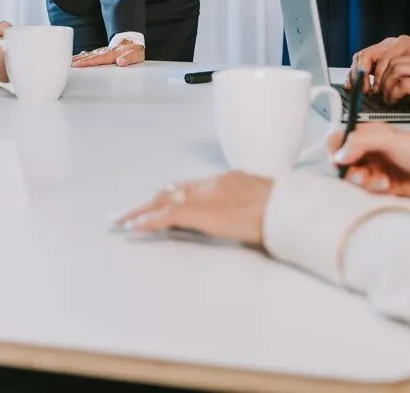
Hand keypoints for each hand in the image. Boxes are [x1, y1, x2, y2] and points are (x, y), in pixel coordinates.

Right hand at [72, 40, 145, 66]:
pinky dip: (81, 56)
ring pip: (88, 55)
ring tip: (68, 62)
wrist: (134, 43)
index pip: (97, 59)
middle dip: (78, 61)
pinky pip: (89, 54)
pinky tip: (75, 58)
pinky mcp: (101, 53)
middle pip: (89, 57)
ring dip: (78, 58)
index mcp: (111, 54)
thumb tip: (121, 61)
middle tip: (67, 65)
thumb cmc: (134, 51)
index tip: (77, 64)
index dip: (87, 62)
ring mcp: (102, 52)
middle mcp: (104, 52)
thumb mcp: (135, 55)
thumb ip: (128, 58)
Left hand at [113, 172, 271, 245]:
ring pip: (163, 200)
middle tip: (128, 212)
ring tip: (121, 220)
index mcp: (227, 180)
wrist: (288, 209)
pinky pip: (167, 216)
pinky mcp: (202, 213)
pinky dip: (148, 221)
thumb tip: (249, 213)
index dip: (170, 196)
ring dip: (140, 210)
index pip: (190, 187)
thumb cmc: (284, 209)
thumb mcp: (266, 201)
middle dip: (149, 201)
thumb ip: (250, 203)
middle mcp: (211, 184)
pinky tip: (135, 228)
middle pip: (171, 190)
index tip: (156, 203)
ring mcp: (205, 197)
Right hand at [330, 124, 409, 208]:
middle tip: (359, 172)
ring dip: (363, 179)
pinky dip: (372, 189)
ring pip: (353, 177)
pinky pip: (364, 191)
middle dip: (349, 167)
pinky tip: (385, 186)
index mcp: (372, 134)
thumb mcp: (392, 139)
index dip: (336, 147)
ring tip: (378, 179)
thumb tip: (340, 153)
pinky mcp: (381, 187)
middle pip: (344, 160)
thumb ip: (362, 142)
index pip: (342, 137)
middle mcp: (371, 151)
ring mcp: (376, 169)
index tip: (339, 157)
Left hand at [349, 36, 409, 114]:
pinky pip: (404, 85)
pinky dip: (394, 94)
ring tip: (383, 97)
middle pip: (390, 56)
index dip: (379, 63)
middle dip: (376, 73)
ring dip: (384, 85)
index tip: (372, 76)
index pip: (395, 49)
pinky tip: (394, 102)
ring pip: (394, 69)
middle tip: (372, 88)